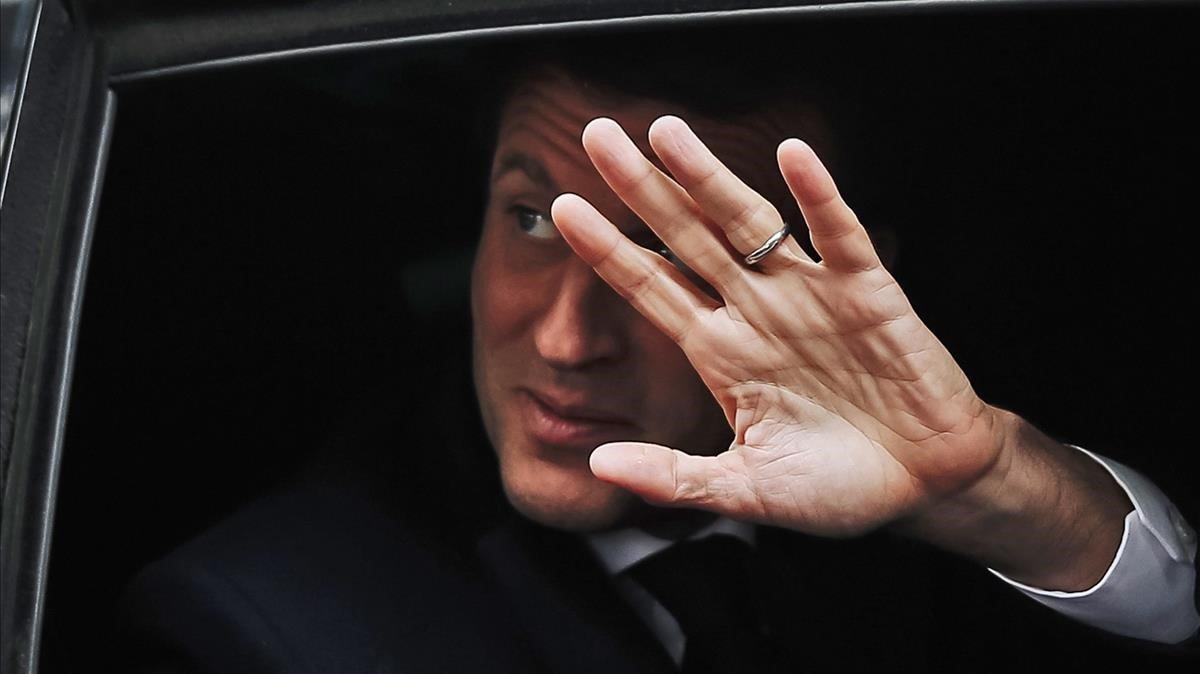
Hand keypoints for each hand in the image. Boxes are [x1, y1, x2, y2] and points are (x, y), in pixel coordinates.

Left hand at [550, 115, 1009, 536]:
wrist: (926, 483)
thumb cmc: (835, 487)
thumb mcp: (746, 489)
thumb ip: (676, 478)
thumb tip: (596, 466)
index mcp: (720, 351)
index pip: (650, 287)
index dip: (606, 249)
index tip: (559, 208)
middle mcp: (755, 310)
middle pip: (687, 237)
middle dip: (643, 188)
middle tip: (598, 136)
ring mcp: (808, 295)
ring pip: (750, 223)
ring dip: (711, 177)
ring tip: (667, 132)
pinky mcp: (868, 291)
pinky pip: (838, 236)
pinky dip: (818, 196)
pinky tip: (792, 156)